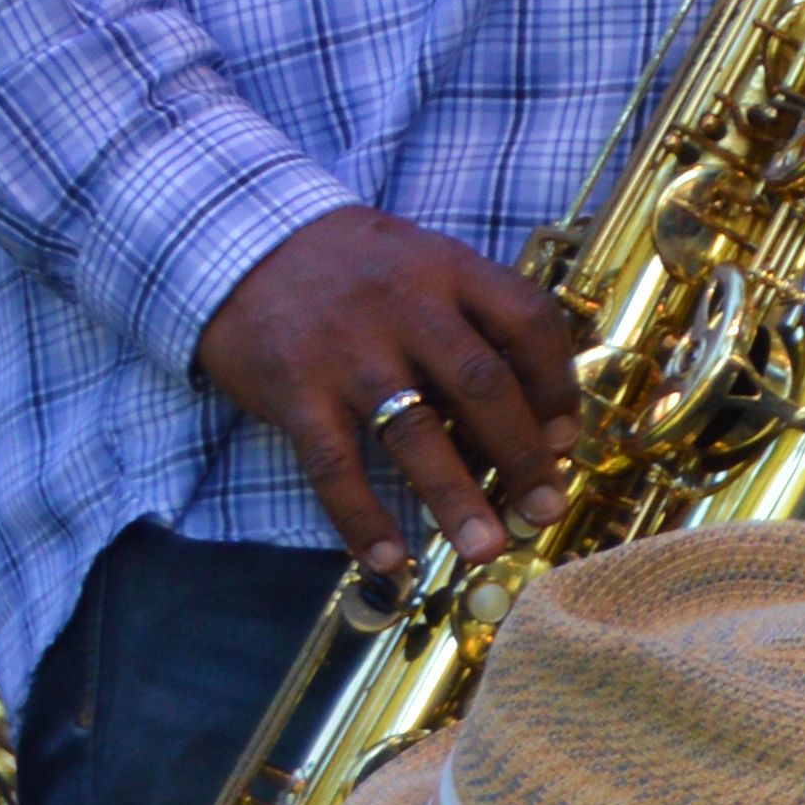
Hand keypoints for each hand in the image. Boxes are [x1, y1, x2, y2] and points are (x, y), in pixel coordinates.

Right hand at [196, 206, 592, 569]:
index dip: (557, 384)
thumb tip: (529, 414)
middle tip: (544, 510)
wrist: (239, 244)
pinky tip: (389, 560)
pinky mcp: (295, 390)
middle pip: (482, 384)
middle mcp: (406, 307)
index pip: (528, 321)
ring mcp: (348, 350)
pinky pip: (334, 465)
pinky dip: (362, 517)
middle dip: (521, 455)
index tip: (565, 439)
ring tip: (485, 547)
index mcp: (450, 268)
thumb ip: (473, 321)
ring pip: (414, 431)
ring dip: (455, 496)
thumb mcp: (424, 263)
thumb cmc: (355, 268)